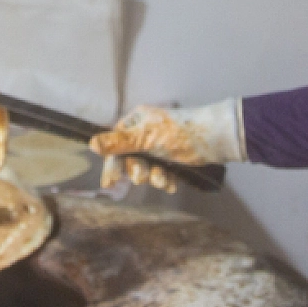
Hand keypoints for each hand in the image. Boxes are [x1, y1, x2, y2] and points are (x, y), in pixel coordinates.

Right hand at [89, 100, 243, 192]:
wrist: (216, 139)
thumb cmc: (180, 133)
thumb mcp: (146, 138)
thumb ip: (118, 142)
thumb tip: (91, 143)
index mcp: (137, 122)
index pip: (115, 145)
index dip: (113, 164)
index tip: (110, 183)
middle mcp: (146, 133)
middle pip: (130, 159)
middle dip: (137, 171)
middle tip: (143, 177)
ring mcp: (160, 146)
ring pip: (147, 168)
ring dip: (153, 177)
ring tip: (163, 180)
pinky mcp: (174, 158)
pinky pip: (161, 173)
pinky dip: (165, 180)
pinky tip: (172, 184)